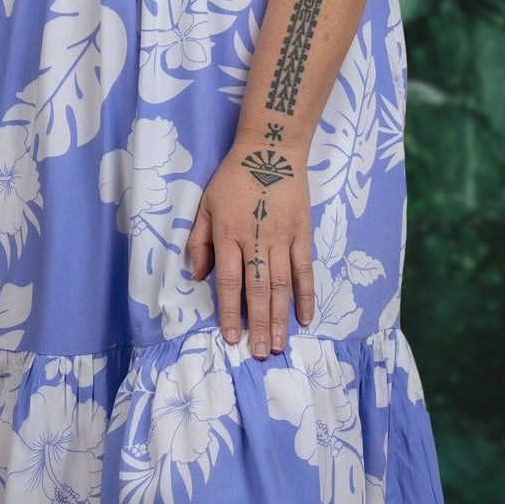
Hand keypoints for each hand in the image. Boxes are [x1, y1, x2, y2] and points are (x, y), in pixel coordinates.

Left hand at [185, 134, 315, 359]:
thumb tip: (197, 276)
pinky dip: (306, 295)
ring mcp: (282, 237)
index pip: (228, 281)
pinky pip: (305, 269)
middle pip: (257, 290)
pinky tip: (305, 317)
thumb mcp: (206, 204)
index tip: (231, 338)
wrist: (271, 149)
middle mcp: (256, 239)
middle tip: (259, 354)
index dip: (229, 312)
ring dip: (280, 318)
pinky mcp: (303, 233)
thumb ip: (199, 240)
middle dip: (258, 325)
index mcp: (229, 234)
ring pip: (282, 285)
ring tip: (279, 345)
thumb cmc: (234, 177)